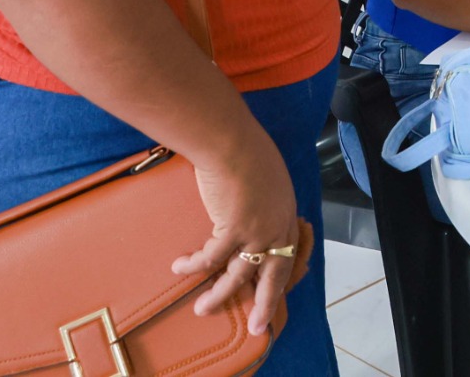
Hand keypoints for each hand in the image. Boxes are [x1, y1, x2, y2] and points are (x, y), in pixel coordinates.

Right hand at [178, 126, 308, 335]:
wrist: (230, 142)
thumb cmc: (246, 150)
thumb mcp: (268, 178)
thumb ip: (264, 200)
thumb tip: (252, 209)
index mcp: (287, 214)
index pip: (289, 253)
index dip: (281, 274)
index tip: (276, 289)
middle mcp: (277, 227)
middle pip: (273, 275)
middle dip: (264, 303)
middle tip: (258, 326)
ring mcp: (257, 231)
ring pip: (238, 275)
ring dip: (218, 295)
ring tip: (202, 309)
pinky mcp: (233, 231)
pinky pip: (210, 259)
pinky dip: (193, 266)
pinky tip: (179, 267)